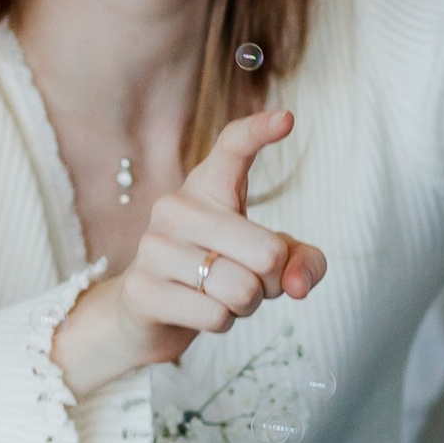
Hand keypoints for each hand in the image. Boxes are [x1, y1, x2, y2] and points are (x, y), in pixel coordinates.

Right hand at [54, 108, 326, 390]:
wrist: (145, 312)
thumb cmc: (218, 272)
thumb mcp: (267, 262)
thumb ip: (301, 262)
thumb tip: (296, 284)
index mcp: (207, 186)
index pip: (232, 147)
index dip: (260, 132)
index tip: (287, 120)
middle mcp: (176, 207)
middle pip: (266, 251)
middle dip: (273, 281)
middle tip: (253, 283)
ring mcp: (154, 246)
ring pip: (241, 289)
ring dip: (246, 305)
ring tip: (223, 297)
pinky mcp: (142, 289)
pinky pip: (215, 315)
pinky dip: (222, 323)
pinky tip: (199, 311)